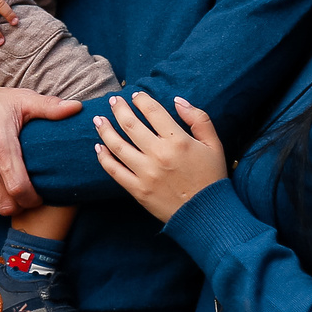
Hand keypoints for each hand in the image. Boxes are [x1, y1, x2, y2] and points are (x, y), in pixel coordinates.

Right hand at [0, 69, 80, 216]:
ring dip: (1, 204)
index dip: (33, 200)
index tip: (39, 196)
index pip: (19, 189)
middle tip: (26, 197)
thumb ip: (50, 107)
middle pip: (4, 204)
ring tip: (10, 193)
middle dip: (19, 205)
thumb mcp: (21, 100)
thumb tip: (78, 108)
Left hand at [91, 92, 226, 223]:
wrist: (207, 214)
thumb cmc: (211, 177)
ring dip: (105, 129)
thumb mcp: (214, 145)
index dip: (141, 100)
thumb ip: (198, 119)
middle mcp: (159, 154)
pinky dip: (103, 157)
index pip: (153, 111)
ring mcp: (146, 173)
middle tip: (113, 100)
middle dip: (119, 109)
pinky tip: (98, 147)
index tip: (136, 96)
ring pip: (117, 145)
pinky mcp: (138, 190)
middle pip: (130, 124)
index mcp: (178, 141)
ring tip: (99, 120)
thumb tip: (178, 100)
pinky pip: (115, 171)